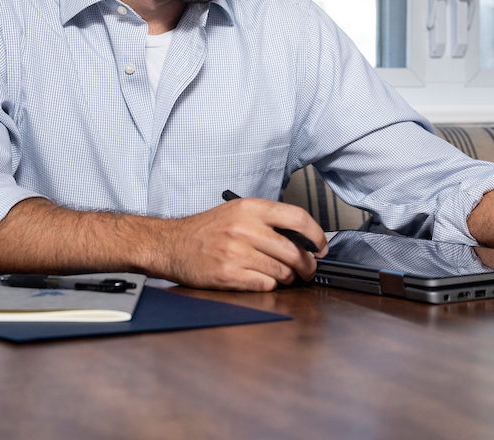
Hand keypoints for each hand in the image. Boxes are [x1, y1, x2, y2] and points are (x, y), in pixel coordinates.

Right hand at [148, 197, 326, 290]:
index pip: (298, 218)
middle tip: (308, 269)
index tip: (322, 247)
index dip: (317, 235)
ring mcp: (236, 252)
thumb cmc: (206, 230)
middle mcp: (244, 228)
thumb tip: (304, 238)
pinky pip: (265, 285)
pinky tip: (261, 280)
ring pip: (282, 272)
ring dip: (288, 278)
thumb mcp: (237, 211)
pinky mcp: (228, 275)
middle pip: (294, 251)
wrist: (171, 244)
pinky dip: (269, 285)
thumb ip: (268, 220)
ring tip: (283, 276)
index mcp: (250, 208)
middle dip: (307, 265)